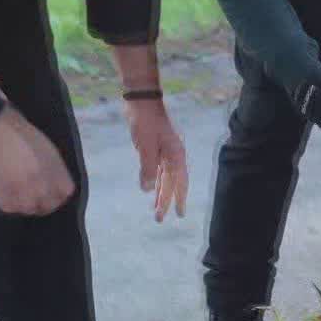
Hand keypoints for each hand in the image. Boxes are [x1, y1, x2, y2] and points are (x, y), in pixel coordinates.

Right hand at [0, 106, 75, 215]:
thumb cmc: (17, 129)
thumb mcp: (45, 145)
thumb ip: (53, 166)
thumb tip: (54, 181)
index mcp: (56, 169)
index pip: (66, 193)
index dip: (57, 192)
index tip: (50, 189)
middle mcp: (44, 184)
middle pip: (49, 205)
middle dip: (43, 200)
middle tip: (32, 192)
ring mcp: (24, 194)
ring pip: (30, 209)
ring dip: (25, 203)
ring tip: (17, 191)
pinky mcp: (4, 197)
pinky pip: (11, 209)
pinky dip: (9, 203)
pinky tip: (5, 191)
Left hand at [126, 98, 186, 221]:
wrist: (141, 100)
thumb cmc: (145, 121)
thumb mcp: (146, 146)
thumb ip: (147, 168)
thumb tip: (147, 190)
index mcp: (176, 155)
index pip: (179, 183)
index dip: (177, 200)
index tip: (178, 215)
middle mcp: (174, 155)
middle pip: (172, 183)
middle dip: (166, 201)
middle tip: (160, 219)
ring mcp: (165, 152)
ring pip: (164, 178)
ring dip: (160, 193)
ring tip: (156, 209)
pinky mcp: (156, 148)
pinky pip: (157, 170)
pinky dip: (155, 181)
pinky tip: (151, 189)